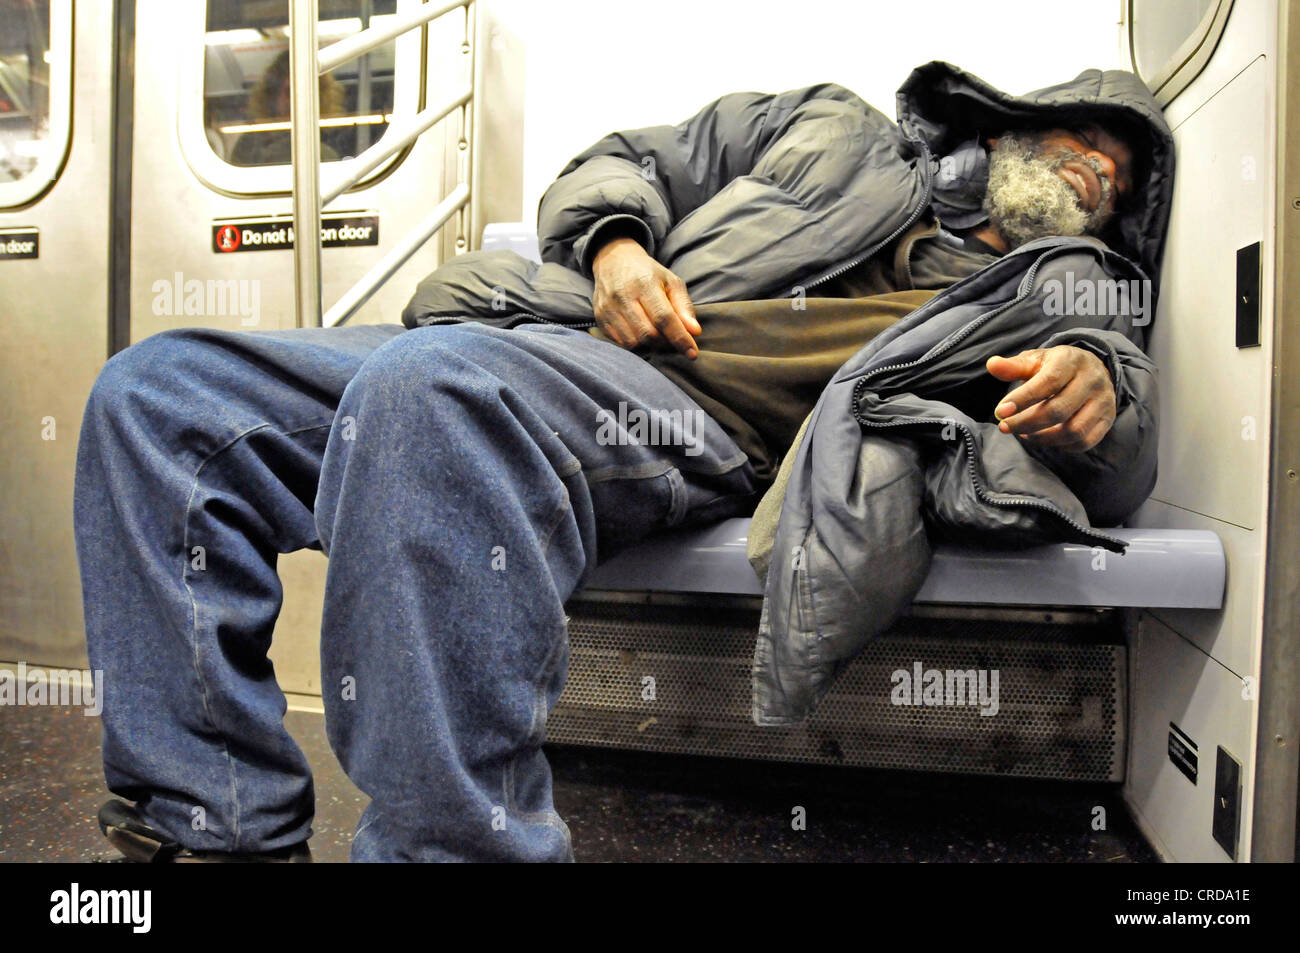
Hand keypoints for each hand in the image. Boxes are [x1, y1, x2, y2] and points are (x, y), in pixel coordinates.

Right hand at [591, 238, 699, 357]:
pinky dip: (635, 344)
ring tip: (656, 334)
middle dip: (666, 342)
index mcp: (644, 283)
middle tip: (672, 338)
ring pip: (634, 342)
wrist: (614, 261)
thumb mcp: (671, 282)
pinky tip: (640, 333)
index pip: (664, 318)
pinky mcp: (600, 318)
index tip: (692, 353)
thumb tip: (694, 331)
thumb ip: (684, 306)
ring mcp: (608, 308)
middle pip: (649, 333)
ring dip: (650, 345)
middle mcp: (623, 296)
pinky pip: (620, 343)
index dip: (679, 338)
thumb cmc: (648, 274)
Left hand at [985, 345, 1115, 451]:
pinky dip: (1061, 446)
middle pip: (1058, 410)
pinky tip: (1044, 439)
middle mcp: (1092, 380)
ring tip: (1024, 434)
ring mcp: (1104, 401)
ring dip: (1043, 438)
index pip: (1048, 382)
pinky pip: (1085, 441)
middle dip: (1026, 423)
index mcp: (1071, 361)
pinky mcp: (1108, 419)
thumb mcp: (1035, 361)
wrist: (1092, 369)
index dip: (1022, 399)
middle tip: (1005, 428)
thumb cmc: (1056, 366)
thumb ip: (1014, 366)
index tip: (1000, 412)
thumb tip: (992, 364)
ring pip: (1073, 430)